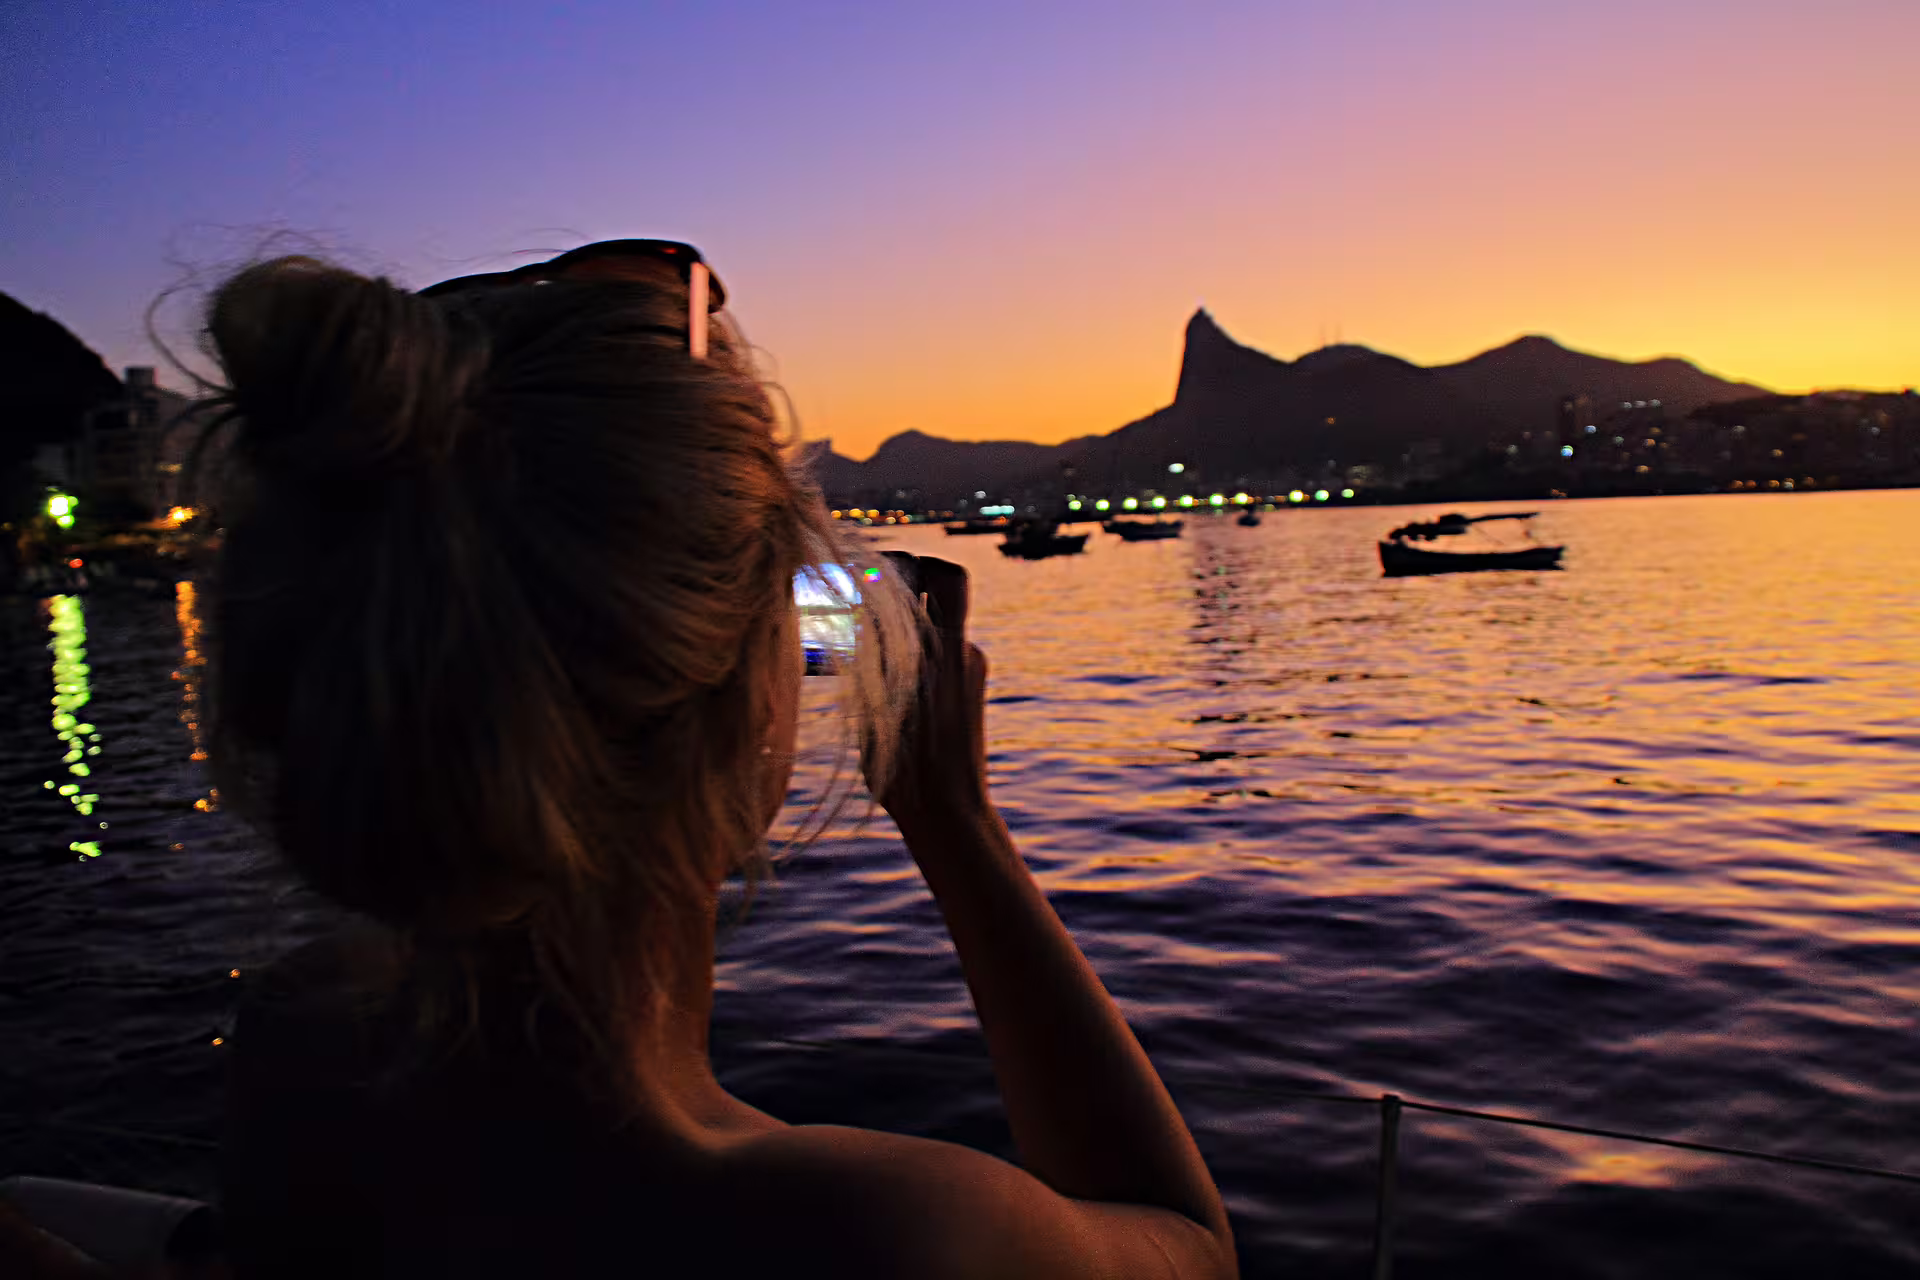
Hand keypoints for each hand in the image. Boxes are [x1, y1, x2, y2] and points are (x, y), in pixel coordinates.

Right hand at [866, 555, 991, 836]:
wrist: (949, 811)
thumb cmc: (908, 769)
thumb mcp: (880, 705)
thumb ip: (875, 653)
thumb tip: (864, 608)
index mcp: (947, 654)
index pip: (948, 578)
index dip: (917, 562)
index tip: (879, 569)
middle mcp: (965, 654)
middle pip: (942, 592)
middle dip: (906, 585)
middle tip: (869, 595)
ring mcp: (970, 670)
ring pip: (936, 623)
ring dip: (905, 620)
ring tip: (866, 642)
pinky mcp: (968, 687)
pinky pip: (938, 650)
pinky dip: (911, 649)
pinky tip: (884, 675)